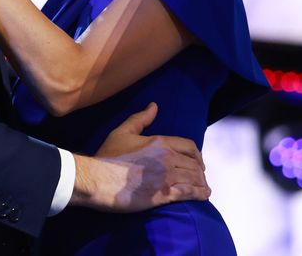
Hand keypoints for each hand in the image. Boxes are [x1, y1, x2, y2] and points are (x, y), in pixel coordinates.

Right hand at [71, 103, 210, 211]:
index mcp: (160, 142)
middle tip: (199, 176)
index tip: (197, 161)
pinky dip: (200, 194)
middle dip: (200, 170)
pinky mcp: (165, 195)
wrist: (98, 179)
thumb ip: (140, 119)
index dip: (197, 154)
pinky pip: (190, 193)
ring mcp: (167, 178)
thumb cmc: (108, 156)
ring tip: (203, 187)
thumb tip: (154, 106)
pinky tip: (203, 196)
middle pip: (194, 164)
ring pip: (194, 179)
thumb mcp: (122, 132)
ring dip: (201, 183)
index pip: (189, 146)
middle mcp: (168, 159)